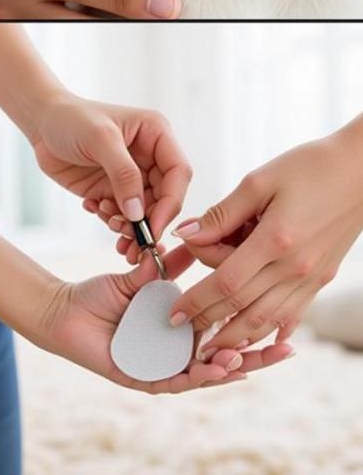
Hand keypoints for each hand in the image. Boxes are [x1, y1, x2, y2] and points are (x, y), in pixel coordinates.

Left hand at [32, 94, 191, 259]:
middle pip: (164, 198)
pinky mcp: (112, 189)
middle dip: (149, 221)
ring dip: (129, 225)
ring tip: (108, 220)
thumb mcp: (100, 139)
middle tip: (131, 239)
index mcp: (156, 135)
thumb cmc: (71, 119)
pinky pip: (122, 215)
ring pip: (143, 212)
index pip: (178, 173)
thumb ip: (123, 174)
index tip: (154, 227)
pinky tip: (93, 207)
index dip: (171, 203)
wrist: (41, 122)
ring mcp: (131, 176)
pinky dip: (111, 220)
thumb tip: (139, 214)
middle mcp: (149, 157)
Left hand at [34, 246, 292, 393]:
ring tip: (250, 359)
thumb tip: (189, 242)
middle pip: (222, 359)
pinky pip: (173, 381)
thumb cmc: (99, 296)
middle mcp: (174, 352)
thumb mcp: (139, 278)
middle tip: (286, 348)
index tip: (278, 317)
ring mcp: (159, 368)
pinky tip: (214, 369)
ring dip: (228, 368)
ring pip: (203, 375)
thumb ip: (164, 268)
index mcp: (178, 329)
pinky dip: (195, 376)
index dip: (249, 326)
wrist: (62, 310)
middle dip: (254, 355)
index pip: (221, 330)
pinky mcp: (141, 378)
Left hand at [168, 119, 362, 355]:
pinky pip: (294, 312)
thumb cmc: (308, 167)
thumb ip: (221, 214)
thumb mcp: (258, 182)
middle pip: (244, 307)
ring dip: (239, 337)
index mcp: (275, 241)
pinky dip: (273, 328)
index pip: (226, 283)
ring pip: (269, 319)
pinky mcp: (323, 277)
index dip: (197, 301)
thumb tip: (186, 234)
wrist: (362, 171)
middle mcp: (296, 267)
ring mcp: (312, 277)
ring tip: (213, 348)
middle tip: (182, 334)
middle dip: (210, 324)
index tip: (172, 313)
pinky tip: (260, 340)